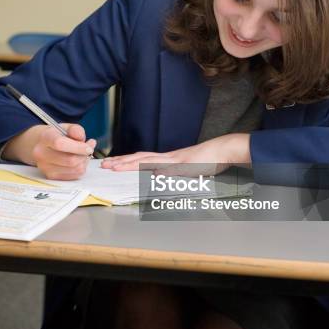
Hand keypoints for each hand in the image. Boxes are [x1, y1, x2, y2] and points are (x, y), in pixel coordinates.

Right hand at [32, 123, 95, 179]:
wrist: (40, 145)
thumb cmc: (56, 135)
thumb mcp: (66, 127)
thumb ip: (75, 130)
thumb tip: (82, 138)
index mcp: (45, 138)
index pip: (60, 144)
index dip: (78, 147)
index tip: (89, 147)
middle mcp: (41, 154)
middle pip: (70, 160)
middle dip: (84, 155)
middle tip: (90, 148)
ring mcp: (45, 167)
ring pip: (74, 169)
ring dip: (84, 161)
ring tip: (84, 154)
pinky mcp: (51, 176)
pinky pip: (74, 176)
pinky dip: (80, 168)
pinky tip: (79, 160)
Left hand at [102, 133, 250, 176]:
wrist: (223, 150)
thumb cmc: (208, 161)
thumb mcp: (187, 170)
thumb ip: (173, 174)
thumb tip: (158, 178)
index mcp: (167, 160)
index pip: (141, 159)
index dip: (125, 161)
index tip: (111, 163)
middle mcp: (168, 157)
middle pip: (140, 158)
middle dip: (121, 161)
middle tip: (104, 164)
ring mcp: (176, 159)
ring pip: (148, 160)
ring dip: (130, 164)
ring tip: (115, 166)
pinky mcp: (186, 164)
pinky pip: (169, 167)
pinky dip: (158, 168)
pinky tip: (148, 171)